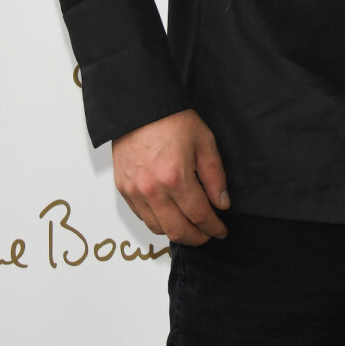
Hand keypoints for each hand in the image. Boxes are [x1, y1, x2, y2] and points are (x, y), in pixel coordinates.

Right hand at [112, 109, 229, 245]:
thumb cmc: (173, 119)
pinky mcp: (123, 189)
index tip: (222, 231)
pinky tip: (169, 216)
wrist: (139, 107)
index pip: (199, 216)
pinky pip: (141, 216)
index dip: (213, 228)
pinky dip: (157, 222)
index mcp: (176, 178)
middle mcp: (152, 190)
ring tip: (190, 227)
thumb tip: (222, 203)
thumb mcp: (204, 142)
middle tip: (208, 235)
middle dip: (197, 238)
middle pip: (177, 230)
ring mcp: (135, 192)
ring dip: (176, 233)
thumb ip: (214, 176)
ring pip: (157, 228)